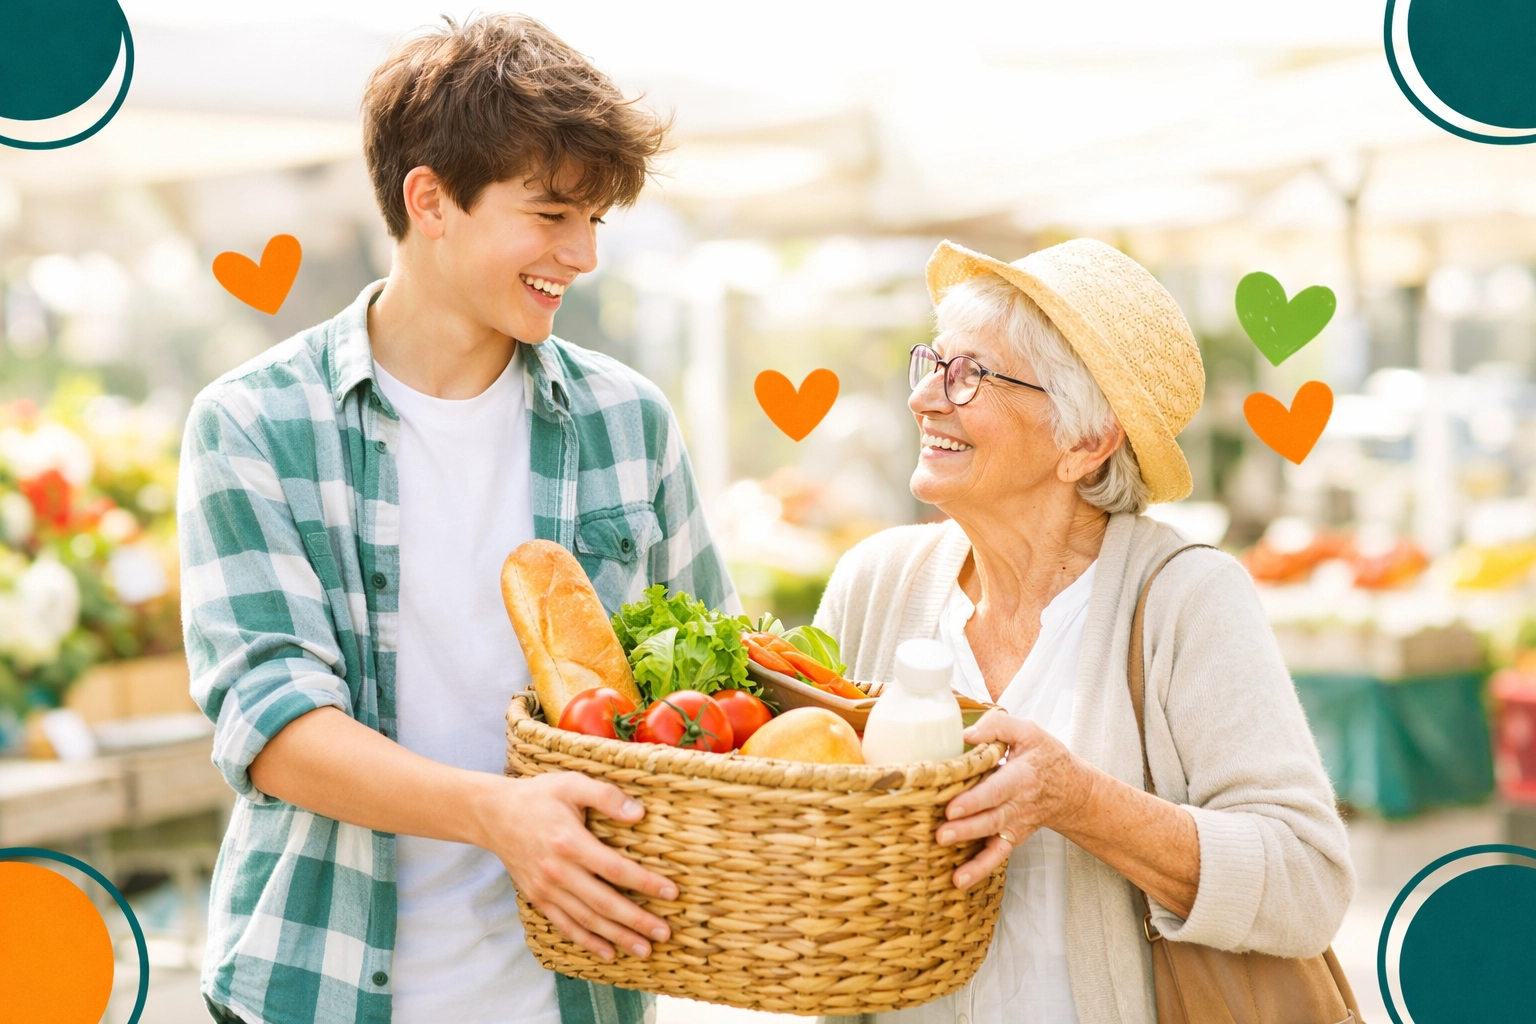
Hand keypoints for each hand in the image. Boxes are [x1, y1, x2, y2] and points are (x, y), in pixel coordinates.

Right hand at [472, 771, 678, 961]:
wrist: (493, 815)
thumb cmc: (538, 796)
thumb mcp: (571, 784)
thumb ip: (606, 796)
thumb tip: (639, 813)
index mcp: (571, 843)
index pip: (616, 869)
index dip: (645, 883)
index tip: (671, 893)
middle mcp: (559, 872)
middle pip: (605, 903)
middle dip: (637, 921)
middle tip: (664, 933)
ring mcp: (547, 889)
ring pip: (587, 920)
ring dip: (617, 937)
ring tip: (644, 950)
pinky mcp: (538, 898)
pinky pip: (565, 925)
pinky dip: (587, 941)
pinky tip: (608, 952)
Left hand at [936, 710, 1096, 888]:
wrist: (1071, 791)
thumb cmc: (1045, 757)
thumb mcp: (1028, 732)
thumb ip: (997, 727)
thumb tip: (965, 735)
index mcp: (1021, 776)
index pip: (996, 790)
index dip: (975, 799)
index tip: (952, 806)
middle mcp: (1018, 805)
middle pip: (991, 819)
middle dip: (966, 828)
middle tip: (941, 834)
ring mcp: (1015, 825)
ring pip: (993, 842)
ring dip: (972, 857)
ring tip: (951, 867)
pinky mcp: (1011, 838)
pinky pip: (997, 857)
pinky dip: (980, 870)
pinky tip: (960, 882)